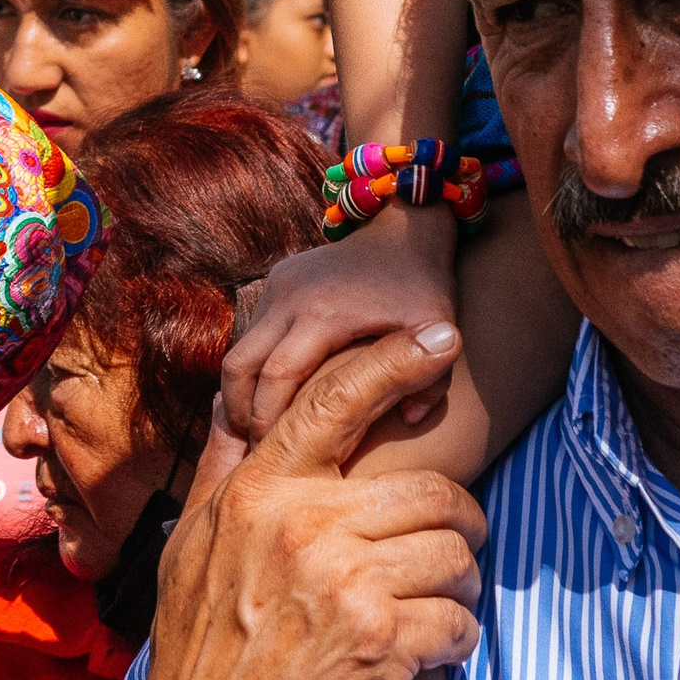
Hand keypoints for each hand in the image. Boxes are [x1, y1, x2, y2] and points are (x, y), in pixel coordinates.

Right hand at [128, 325, 486, 679]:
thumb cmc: (197, 654)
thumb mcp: (190, 548)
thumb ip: (224, 474)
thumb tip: (236, 405)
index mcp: (257, 492)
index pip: (334, 400)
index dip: (395, 361)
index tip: (440, 340)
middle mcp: (301, 525)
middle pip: (431, 491)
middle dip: (460, 521)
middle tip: (455, 545)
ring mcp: (342, 584)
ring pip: (455, 553)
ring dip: (462, 583)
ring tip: (439, 602)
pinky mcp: (379, 645)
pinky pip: (458, 620)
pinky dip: (458, 639)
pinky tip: (432, 652)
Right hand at [220, 203, 458, 439]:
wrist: (405, 225)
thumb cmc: (424, 286)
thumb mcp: (439, 330)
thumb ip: (433, 382)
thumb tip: (410, 420)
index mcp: (324, 314)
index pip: (276, 377)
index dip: (268, 420)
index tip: (274, 453)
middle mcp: (290, 298)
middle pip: (239, 365)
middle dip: (240, 411)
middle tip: (254, 448)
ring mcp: (279, 285)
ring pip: (240, 348)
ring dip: (243, 390)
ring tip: (259, 426)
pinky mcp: (278, 280)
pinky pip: (254, 331)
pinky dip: (256, 366)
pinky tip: (273, 394)